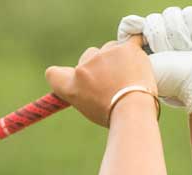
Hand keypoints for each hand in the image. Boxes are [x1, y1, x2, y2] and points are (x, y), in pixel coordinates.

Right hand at [45, 39, 159, 126]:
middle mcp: (83, 68)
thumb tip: (87, 87)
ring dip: (117, 59)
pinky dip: (135, 47)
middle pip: (88, 57)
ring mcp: (104, 55)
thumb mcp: (89, 110)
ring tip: (128, 78)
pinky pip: (130, 40)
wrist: (133, 111)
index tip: (76, 78)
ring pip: (109, 49)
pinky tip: (137, 57)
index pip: (53, 74)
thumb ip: (82, 94)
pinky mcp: (124, 48)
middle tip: (113, 83)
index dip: (63, 75)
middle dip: (99, 66)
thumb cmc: (114, 116)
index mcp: (70, 86)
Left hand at [115, 5, 191, 113]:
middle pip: (152, 20)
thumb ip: (131, 48)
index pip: (132, 27)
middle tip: (168, 52)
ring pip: (170, 14)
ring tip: (186, 48)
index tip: (141, 35)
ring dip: (177, 32)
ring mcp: (180, 32)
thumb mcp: (144, 66)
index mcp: (147, 50)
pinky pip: (189, 12)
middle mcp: (163, 40)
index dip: (135, 28)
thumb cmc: (173, 77)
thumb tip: (131, 25)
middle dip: (160, 36)